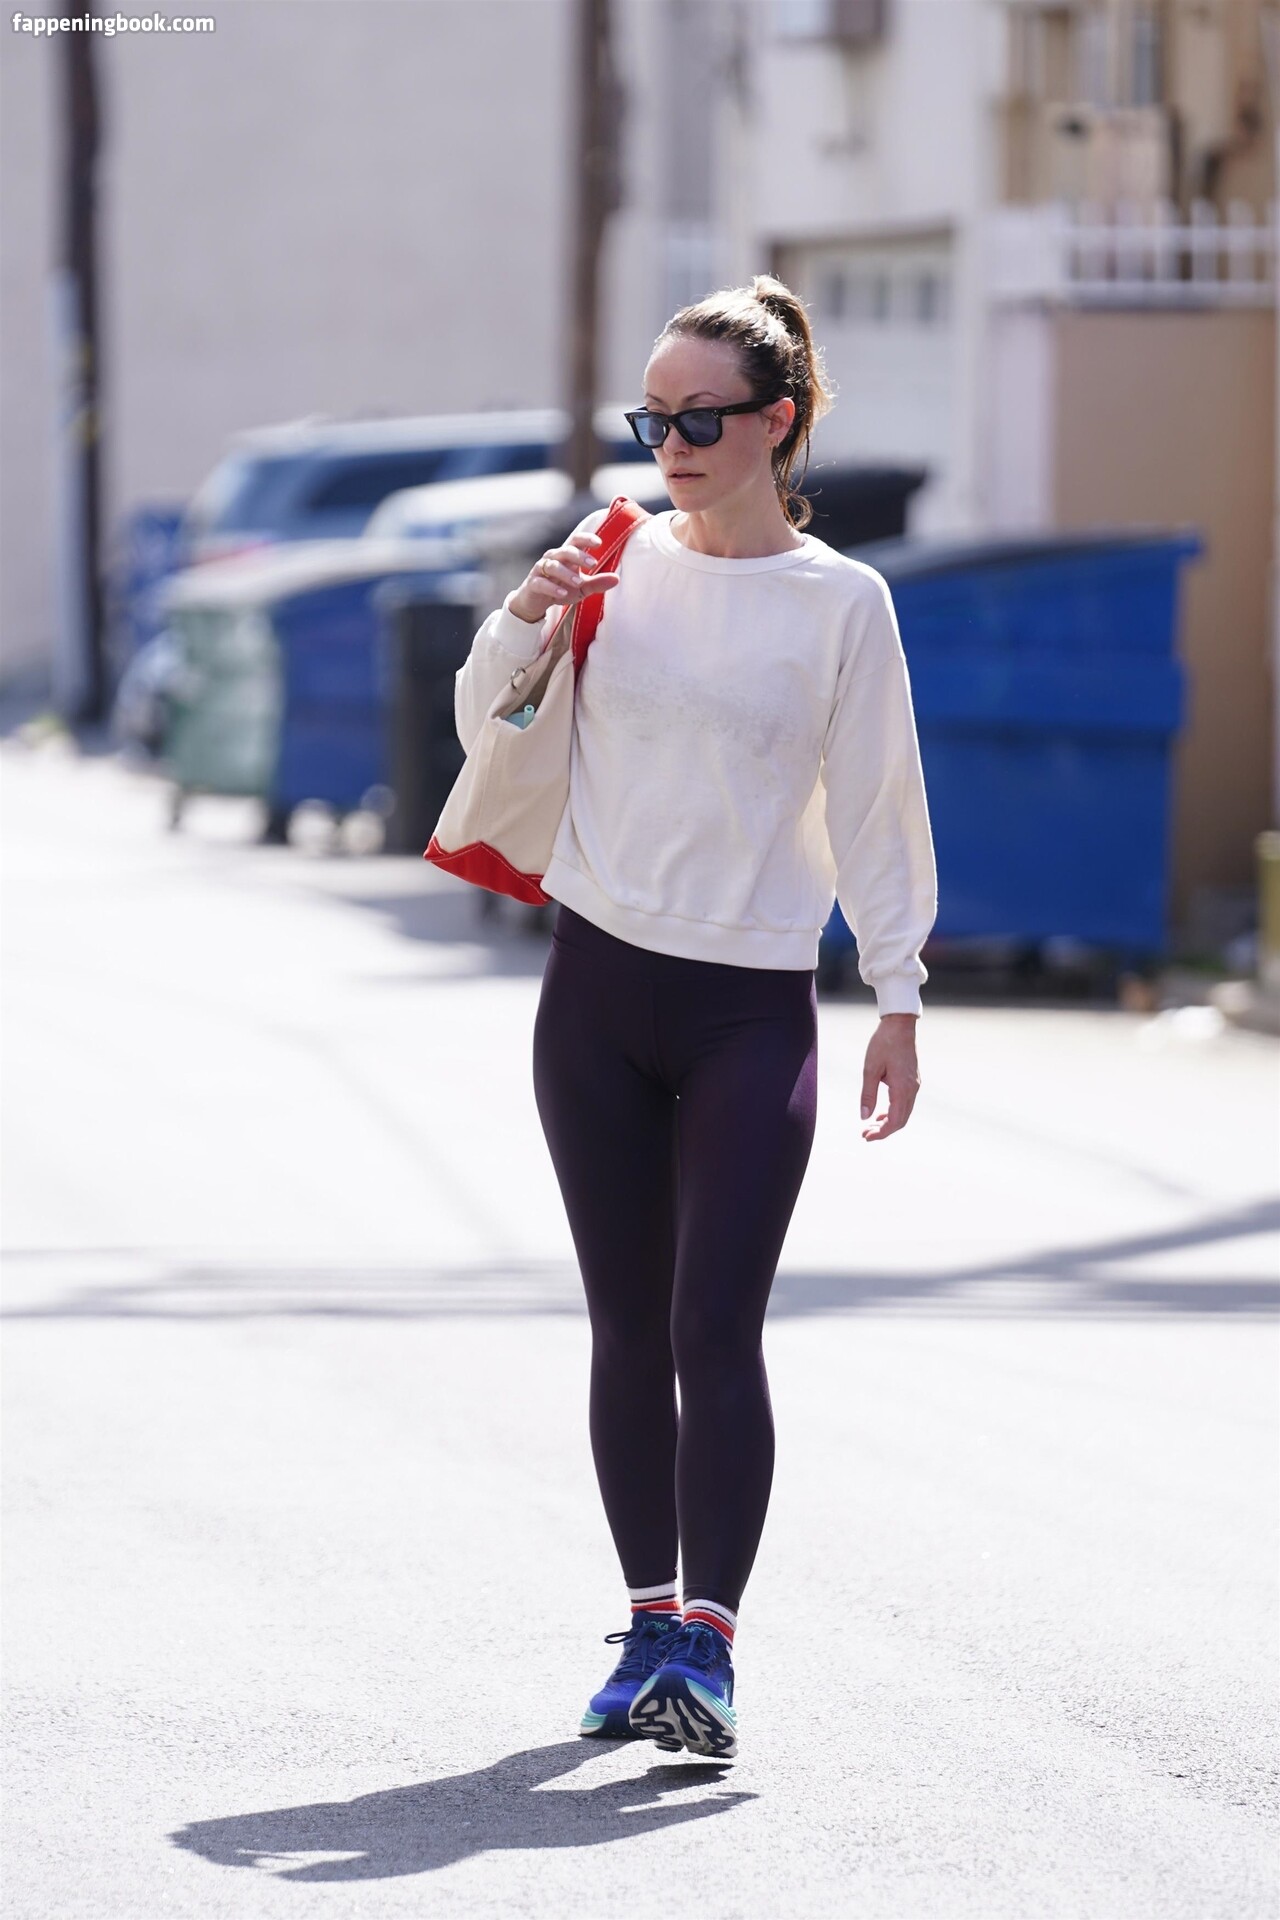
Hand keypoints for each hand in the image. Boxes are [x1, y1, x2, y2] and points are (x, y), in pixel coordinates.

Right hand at [508, 529, 621, 623]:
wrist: (535, 602)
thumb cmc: (560, 589)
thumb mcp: (581, 587)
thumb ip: (597, 582)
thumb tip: (617, 579)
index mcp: (565, 555)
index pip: (575, 541)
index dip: (585, 539)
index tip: (599, 543)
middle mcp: (553, 558)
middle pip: (565, 551)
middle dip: (579, 556)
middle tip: (593, 564)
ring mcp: (541, 570)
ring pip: (553, 566)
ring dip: (566, 573)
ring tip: (579, 582)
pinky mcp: (533, 584)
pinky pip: (541, 583)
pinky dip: (552, 588)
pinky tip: (562, 594)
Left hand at [860, 1014, 920, 1141]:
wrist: (900, 1025)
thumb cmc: (883, 1044)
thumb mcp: (870, 1069)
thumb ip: (868, 1095)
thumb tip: (864, 1117)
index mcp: (902, 1088)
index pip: (894, 1121)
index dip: (881, 1133)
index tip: (865, 1137)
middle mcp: (912, 1089)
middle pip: (901, 1120)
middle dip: (883, 1131)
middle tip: (865, 1134)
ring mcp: (914, 1085)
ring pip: (904, 1112)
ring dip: (888, 1122)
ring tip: (870, 1125)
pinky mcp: (913, 1080)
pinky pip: (906, 1103)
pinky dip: (894, 1112)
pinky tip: (881, 1112)